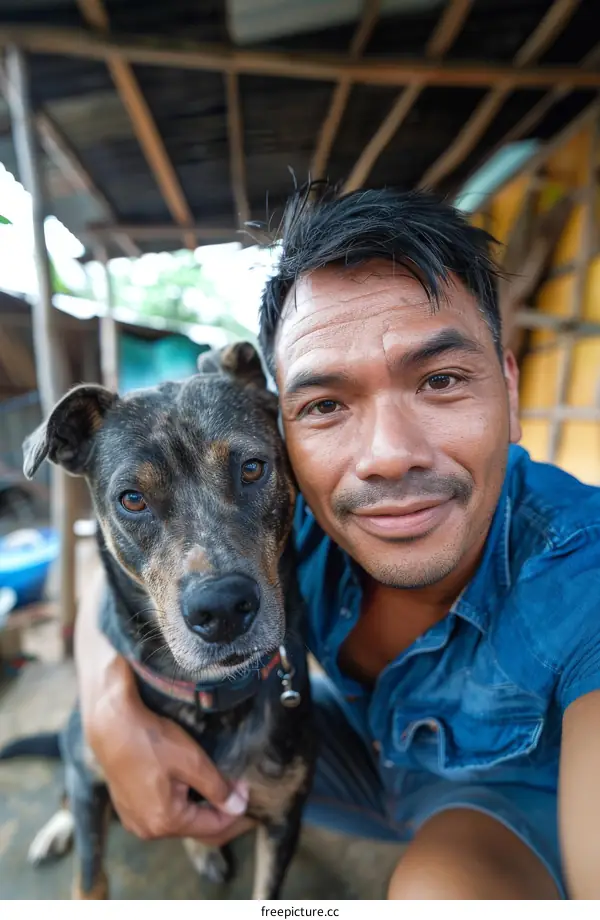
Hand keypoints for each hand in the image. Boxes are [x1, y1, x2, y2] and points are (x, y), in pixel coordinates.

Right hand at [86, 664, 254, 844]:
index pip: (214, 827)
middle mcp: (148, 830)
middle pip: (196, 829)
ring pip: (180, 823)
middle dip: (222, 816)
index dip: (237, 814)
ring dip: (203, 810)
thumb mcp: (192, 761)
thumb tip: (239, 807)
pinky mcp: (129, 808)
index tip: (252, 796)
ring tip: (224, 791)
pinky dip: (183, 806)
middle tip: (243, 797)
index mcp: (165, 821)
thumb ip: (217, 788)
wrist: (111, 725)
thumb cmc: (150, 740)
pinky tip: (195, 789)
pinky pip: (164, 814)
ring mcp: (136, 820)